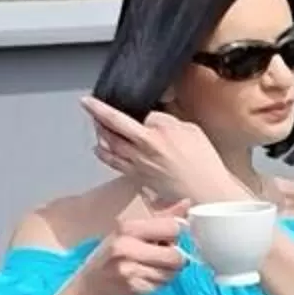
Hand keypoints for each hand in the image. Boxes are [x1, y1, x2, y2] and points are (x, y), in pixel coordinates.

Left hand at [83, 96, 235, 208]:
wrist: (205, 190)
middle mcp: (144, 147)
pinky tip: (99, 148)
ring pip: (110, 144)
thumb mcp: (191, 130)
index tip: (126, 104)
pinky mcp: (137, 176)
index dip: (135, 108)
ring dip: (99, 131)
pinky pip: (114, 163)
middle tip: (88, 104)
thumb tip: (153, 119)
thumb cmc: (202, 161)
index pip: (140, 113)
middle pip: (114, 125)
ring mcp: (138, 163)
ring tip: (94, 123)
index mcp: (159, 132)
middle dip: (98, 112)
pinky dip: (104, 154)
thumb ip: (168, 121)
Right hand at [84, 205, 188, 294]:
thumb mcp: (133, 230)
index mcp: (128, 228)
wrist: (93, 284)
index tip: (168, 237)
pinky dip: (160, 283)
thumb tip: (187, 203)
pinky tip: (147, 278)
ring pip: (171, 272)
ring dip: (169, 271)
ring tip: (154, 267)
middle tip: (164, 256)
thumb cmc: (115, 252)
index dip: (175, 234)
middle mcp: (126, 248)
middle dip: (175, 258)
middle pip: (175, 255)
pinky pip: (162, 285)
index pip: (172, 227)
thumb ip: (162, 217)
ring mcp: (129, 270)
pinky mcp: (134, 288)